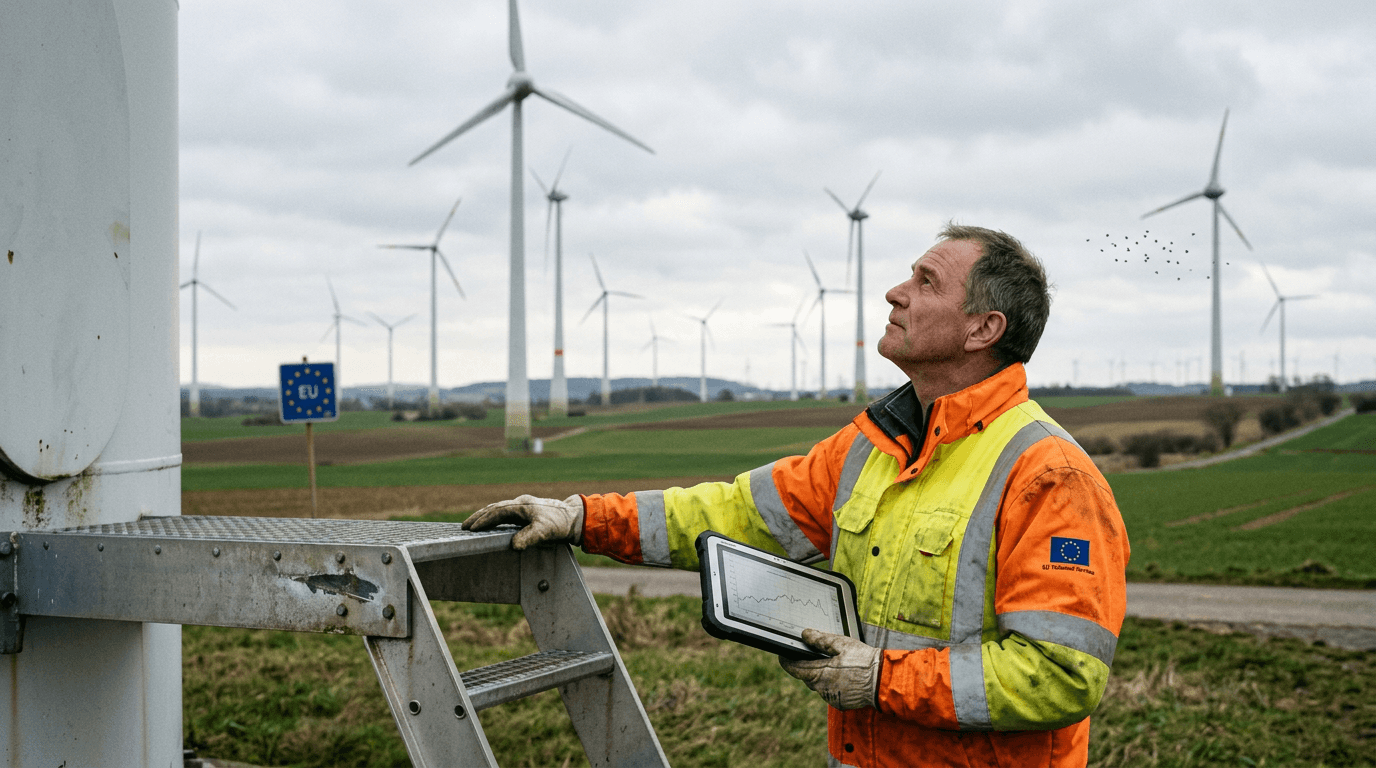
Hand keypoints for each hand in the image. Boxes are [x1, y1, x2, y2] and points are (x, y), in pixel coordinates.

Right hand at [461, 494, 584, 549]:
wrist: (574, 517)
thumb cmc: (559, 523)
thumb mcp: (545, 531)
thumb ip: (529, 538)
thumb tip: (513, 546)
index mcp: (521, 506)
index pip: (497, 512)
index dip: (482, 521)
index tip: (470, 529)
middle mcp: (520, 503)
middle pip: (494, 508)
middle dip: (478, 517)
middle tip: (463, 527)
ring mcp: (523, 506)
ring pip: (499, 509)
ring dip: (485, 516)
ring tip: (472, 525)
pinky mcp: (526, 511)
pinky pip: (505, 512)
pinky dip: (494, 517)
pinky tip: (491, 524)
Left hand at [778, 629, 880, 710]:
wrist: (883, 680)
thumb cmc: (863, 660)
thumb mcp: (841, 644)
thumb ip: (820, 640)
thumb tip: (805, 635)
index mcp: (820, 674)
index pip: (795, 669)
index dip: (787, 662)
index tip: (782, 656)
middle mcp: (823, 689)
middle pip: (808, 677)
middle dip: (807, 667)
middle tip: (811, 655)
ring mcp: (832, 698)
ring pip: (819, 685)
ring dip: (821, 676)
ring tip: (831, 663)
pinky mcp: (841, 703)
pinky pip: (830, 692)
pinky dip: (831, 684)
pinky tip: (842, 675)